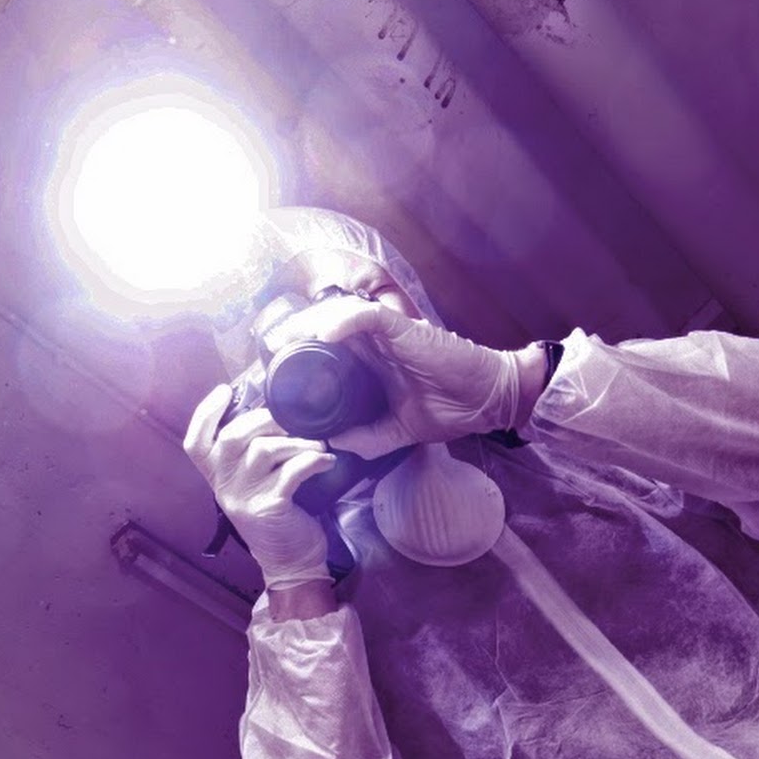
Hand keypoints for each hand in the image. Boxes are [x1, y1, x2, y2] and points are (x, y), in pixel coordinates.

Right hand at [183, 385, 336, 589]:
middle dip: (266, 419)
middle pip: (233, 437)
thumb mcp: (253, 484)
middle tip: (293, 419)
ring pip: (264, 451)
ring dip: (297, 441)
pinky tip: (326, 461)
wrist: (289, 563)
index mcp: (217, 477)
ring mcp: (245, 498)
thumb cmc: (276, 515)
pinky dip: (313, 461)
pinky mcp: (271, 509)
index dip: (204, 413)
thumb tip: (270, 411)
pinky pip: (292, 472)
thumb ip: (251, 454)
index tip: (225, 391)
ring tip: (318, 444)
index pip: (194, 443)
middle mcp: (224, 487)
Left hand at [284, 298, 545, 458]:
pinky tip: (325, 335)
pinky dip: (344, 322)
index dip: (301, 349)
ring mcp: (391, 333)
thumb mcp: (400, 430)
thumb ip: (367, 436)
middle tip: (268, 347)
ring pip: (340, 314)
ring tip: (285, 338)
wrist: (490, 400)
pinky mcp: (406, 329)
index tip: (275, 367)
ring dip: (310, 323)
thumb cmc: (453, 408)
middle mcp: (378, 342)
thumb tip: (333, 445)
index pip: (329, 346)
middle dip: (295, 331)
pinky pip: (368, 316)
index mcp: (375, 361)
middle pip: (326, 324)